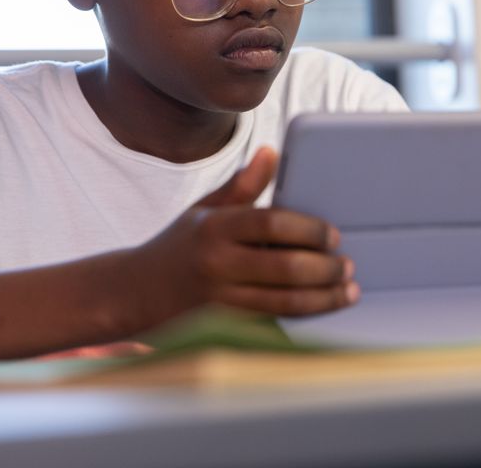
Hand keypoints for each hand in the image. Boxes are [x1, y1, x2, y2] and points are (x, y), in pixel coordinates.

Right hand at [131, 146, 358, 322]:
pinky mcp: (223, 327)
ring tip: (346, 290)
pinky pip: (272, 323)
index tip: (332, 235)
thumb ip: (242, 185)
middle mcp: (216, 263)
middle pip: (284, 266)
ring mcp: (218, 300)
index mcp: (215, 227)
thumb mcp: (204, 210)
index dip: (308, 229)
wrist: (133, 292)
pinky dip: (302, 318)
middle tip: (347, 265)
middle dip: (325, 268)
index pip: (271, 223)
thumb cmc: (178, 246)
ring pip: (284, 302)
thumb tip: (271, 152)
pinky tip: (322, 310)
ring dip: (323, 298)